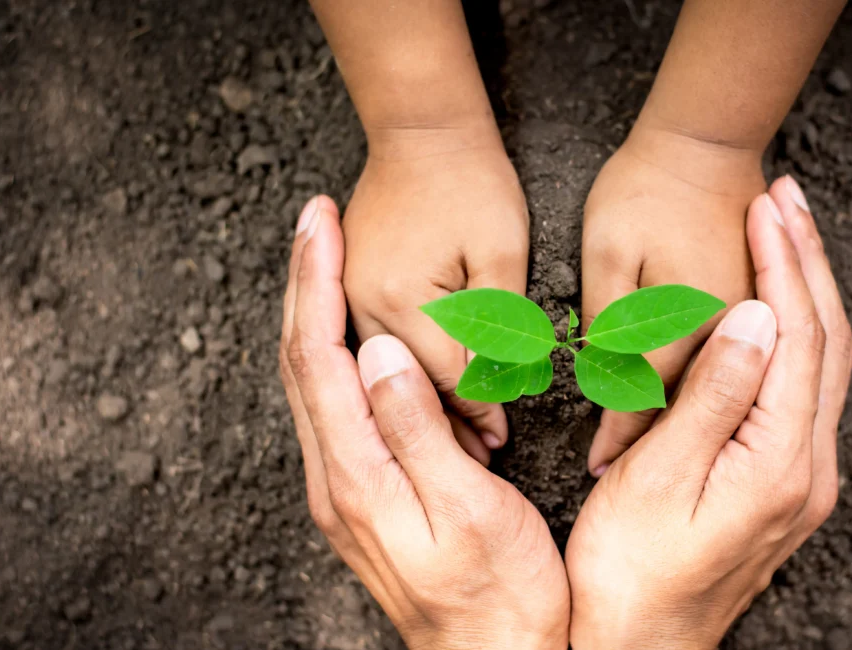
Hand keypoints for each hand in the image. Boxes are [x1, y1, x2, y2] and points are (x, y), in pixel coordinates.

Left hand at [280, 198, 568, 649]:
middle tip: (314, 219)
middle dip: (304, 282)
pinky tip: (350, 331)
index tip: (320, 224)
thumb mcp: (468, 510)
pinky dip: (331, 351)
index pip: (318, 358)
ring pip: (311, 381)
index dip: (317, 283)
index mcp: (357, 476)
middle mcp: (335, 479)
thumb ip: (417, 430)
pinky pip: (331, 405)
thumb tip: (376, 351)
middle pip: (300, 361)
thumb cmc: (501, 591)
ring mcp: (343, 488)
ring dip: (314, 312)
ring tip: (325, 256)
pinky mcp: (362, 493)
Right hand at [342, 124, 529, 462]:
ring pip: (386, 375)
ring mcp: (348, 297)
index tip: (503, 441)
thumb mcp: (502, 254)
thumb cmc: (472, 183)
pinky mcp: (348, 290)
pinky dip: (400, 378)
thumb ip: (499, 327)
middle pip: (408, 387)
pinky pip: (372, 350)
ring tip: (457, 440)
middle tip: (481, 457)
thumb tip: (496, 396)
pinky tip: (424, 397)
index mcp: (402, 296)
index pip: (446, 380)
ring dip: (420, 406)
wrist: (423, 129)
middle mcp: (363, 303)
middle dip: (445, 424)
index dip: (479, 413)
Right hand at [567, 177, 851, 648]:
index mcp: (781, 463)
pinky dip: (792, 332)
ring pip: (820, 362)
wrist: (638, 641)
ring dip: (804, 292)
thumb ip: (714, 396)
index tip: (765, 207)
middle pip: (826, 342)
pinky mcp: (782, 480)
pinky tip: (771, 308)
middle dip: (808, 262)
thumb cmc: (630, 569)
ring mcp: (800, 476)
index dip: (783, 265)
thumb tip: (756, 316)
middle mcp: (808, 467)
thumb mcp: (660, 479)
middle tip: (786, 197)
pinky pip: (803, 387)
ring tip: (783, 233)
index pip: (797, 338)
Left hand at [581, 125, 765, 474]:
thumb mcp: (608, 252)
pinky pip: (739, 366)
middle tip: (619, 478)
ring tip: (654, 458)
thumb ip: (610, 323)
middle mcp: (727, 334)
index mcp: (683, 325)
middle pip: (688, 409)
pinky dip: (714, 391)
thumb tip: (608, 382)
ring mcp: (748, 321)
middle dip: (653, 444)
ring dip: (687, 423)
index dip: (617, 438)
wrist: (706, 140)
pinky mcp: (756, 307)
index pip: (644, 403)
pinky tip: (698, 408)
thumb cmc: (646, 190)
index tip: (595, 469)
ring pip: (718, 393)